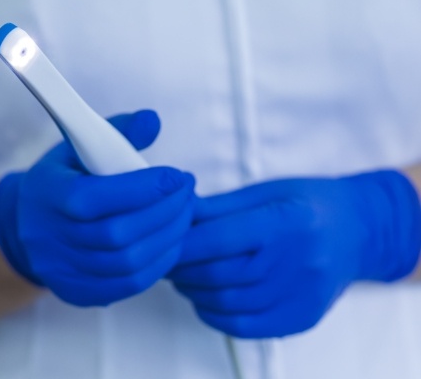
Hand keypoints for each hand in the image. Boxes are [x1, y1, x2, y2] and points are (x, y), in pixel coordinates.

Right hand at [0, 110, 194, 306]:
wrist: (28, 225)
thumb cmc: (64, 179)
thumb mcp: (80, 146)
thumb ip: (118, 131)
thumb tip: (153, 121)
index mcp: (47, 194)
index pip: (94, 198)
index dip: (142, 189)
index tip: (177, 176)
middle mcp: (49, 238)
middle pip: (117, 235)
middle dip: (165, 212)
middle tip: (188, 193)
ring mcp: (62, 271)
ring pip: (127, 263)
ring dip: (168, 238)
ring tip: (185, 214)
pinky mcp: (77, 292)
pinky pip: (128, 285)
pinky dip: (159, 264)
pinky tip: (171, 242)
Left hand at [169, 171, 420, 337]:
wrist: (358, 231)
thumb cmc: (308, 203)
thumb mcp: (265, 192)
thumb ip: (219, 208)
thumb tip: (176, 215)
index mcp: (285, 222)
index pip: (218, 239)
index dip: (182, 244)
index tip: (161, 242)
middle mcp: (296, 262)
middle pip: (218, 274)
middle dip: (181, 269)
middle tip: (165, 260)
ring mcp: (300, 295)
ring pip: (226, 303)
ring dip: (193, 292)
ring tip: (182, 277)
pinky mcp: (300, 318)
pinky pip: (244, 327)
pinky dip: (214, 315)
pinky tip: (205, 299)